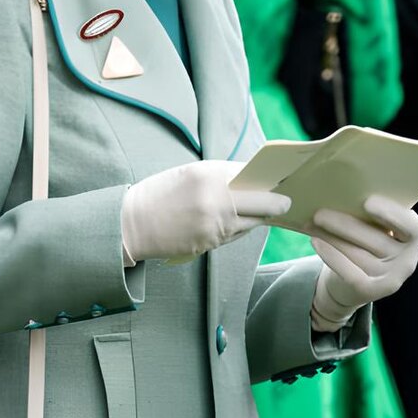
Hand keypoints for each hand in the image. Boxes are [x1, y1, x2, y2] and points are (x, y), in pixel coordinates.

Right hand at [121, 160, 290, 263]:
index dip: (270, 180)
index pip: (253, 176)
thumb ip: (220, 177)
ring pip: (251, 222)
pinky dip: (236, 229)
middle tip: (285, 203)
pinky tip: (229, 223)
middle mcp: (216, 199)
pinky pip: (234, 235)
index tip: (281, 182)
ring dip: (255, 217)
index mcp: (209, 174)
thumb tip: (252, 182)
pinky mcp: (211, 243)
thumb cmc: (160, 194)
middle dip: (277, 203)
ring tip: (256, 211)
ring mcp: (215, 224)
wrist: (132, 223)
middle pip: (264, 203)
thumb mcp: (190, 174)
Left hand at [311, 195, 417, 329]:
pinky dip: (331, 256)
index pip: (409, 225)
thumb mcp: (375, 228)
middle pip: (375, 239)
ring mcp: (392, 279)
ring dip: (331, 237)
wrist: (351, 283)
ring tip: (311, 223)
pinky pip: (349, 273)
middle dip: (345, 224)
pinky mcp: (372, 292)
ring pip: (358, 254)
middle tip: (319, 213)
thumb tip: (341, 192)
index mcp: (412, 237)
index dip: (390, 213)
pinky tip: (315, 241)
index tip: (367, 202)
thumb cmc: (365, 242)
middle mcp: (408, 260)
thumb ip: (370, 214)